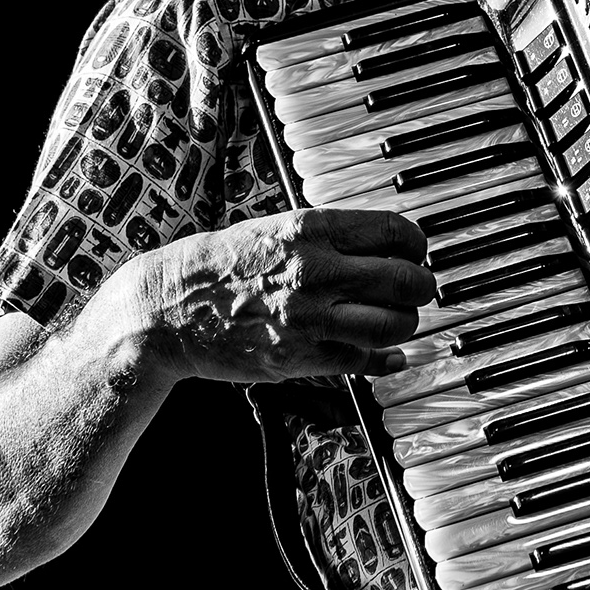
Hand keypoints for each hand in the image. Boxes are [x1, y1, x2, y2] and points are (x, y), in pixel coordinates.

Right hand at [140, 208, 435, 384]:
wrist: (167, 309)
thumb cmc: (221, 263)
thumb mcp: (276, 228)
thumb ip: (329, 236)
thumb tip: (381, 244)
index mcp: (311, 229)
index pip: (396, 232)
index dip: (417, 245)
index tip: (417, 253)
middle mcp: (316, 270)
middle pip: (405, 280)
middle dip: (422, 287)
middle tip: (419, 290)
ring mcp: (309, 317)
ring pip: (393, 324)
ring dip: (406, 324)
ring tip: (400, 320)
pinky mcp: (299, 358)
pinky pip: (363, 361)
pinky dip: (385, 360)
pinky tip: (390, 356)